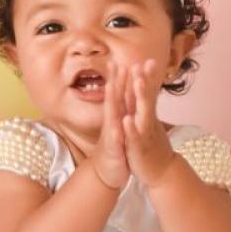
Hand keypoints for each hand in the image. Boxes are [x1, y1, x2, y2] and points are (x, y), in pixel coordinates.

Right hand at [91, 61, 130, 188]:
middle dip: (115, 82)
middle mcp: (112, 122)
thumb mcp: (119, 128)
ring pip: (111, 115)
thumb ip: (120, 112)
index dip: (121, 77)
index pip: (119, 94)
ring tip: (112, 84)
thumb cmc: (115, 148)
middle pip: (113, 99)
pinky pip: (116, 138)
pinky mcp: (113, 148)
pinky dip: (118, 129)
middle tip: (116, 62)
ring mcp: (111, 134)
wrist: (107, 172)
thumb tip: (121, 97)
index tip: (123, 59)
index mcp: (116, 116)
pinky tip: (120, 122)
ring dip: (111, 100)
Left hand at [121, 59, 175, 186]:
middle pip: (147, 99)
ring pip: (143, 114)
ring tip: (137, 81)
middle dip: (144, 80)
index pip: (149, 94)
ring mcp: (145, 135)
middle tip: (143, 62)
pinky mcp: (139, 149)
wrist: (163, 172)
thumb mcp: (152, 125)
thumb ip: (150, 109)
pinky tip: (126, 119)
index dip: (148, 78)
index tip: (148, 59)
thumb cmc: (154, 147)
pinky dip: (131, 128)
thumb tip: (150, 93)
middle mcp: (148, 123)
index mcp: (148, 117)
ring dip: (140, 97)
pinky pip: (135, 137)